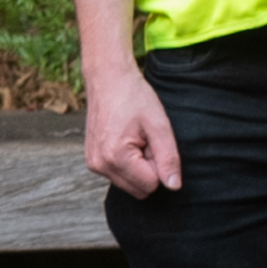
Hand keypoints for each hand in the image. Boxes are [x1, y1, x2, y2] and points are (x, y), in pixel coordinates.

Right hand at [82, 65, 180, 196]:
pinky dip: (127, 163)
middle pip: (140, 189)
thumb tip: (174, 186)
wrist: (107, 78)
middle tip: (145, 140)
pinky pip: (119, 176)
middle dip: (148, 168)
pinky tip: (125, 140)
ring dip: (138, 166)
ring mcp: (94, 164)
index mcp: (116, 157)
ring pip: (130, 185)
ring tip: (135, 138)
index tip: (151, 141)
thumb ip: (168, 158)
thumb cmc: (133, 97)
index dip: (158, 164)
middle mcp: (100, 165)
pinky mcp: (92, 162)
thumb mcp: (159, 125)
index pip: (151, 184)